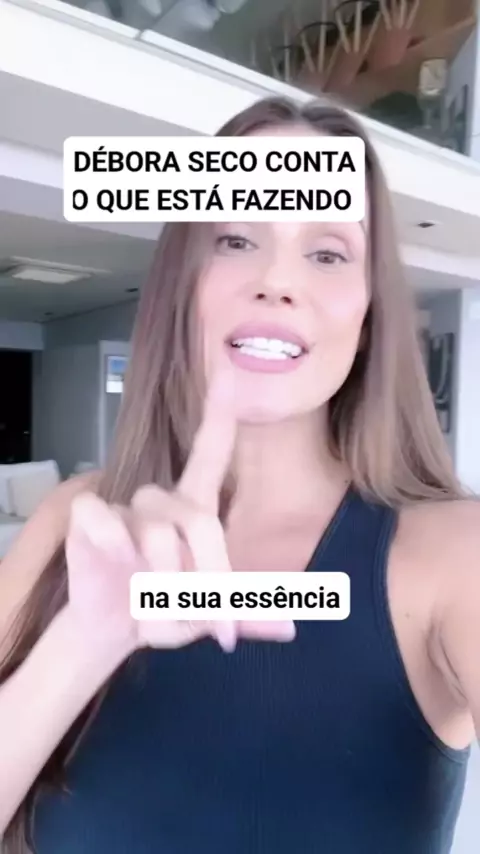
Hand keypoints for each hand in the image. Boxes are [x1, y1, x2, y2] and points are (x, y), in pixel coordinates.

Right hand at [65, 369, 294, 658]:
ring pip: (157, 533)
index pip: (209, 453)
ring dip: (165, 582)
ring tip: (160, 608)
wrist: (110, 629)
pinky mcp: (88, 516)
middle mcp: (163, 500)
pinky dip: (116, 550)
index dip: (217, 415)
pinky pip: (107, 522)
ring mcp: (125, 506)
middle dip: (211, 579)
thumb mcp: (208, 617)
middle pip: (199, 520)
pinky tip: (116, 567)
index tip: (228, 372)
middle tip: (217, 629)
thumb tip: (293, 627)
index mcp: (194, 510)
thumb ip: (247, 615)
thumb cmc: (164, 611)